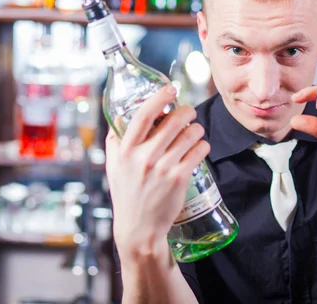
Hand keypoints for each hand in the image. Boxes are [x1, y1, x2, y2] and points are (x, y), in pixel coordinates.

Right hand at [105, 85, 209, 259]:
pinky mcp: (179, 178)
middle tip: (188, 112)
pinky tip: (199, 146)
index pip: (142, 115)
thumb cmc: (127, 193)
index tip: (170, 89)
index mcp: (125, 150)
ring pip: (191, 134)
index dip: (159, 98)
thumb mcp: (114, 165)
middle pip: (173, 121)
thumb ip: (116, 140)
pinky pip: (199, 151)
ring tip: (194, 131)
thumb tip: (120, 114)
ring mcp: (163, 168)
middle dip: (186, 112)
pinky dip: (203, 145)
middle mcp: (143, 157)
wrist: (139, 227)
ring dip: (197, 129)